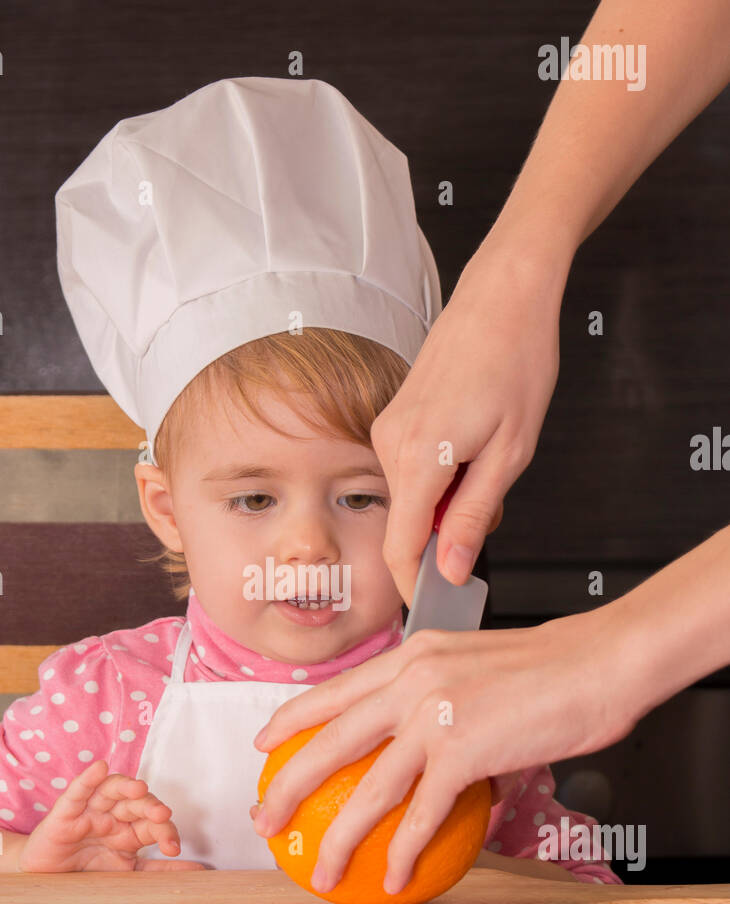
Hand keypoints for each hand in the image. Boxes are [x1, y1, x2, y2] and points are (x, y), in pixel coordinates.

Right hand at [19, 758, 191, 871]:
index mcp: (129, 831)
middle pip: (136, 804)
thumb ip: (161, 871)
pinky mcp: (65, 813)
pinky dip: (88, 779)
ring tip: (139, 788)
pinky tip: (100, 768)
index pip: (153, 824)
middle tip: (162, 816)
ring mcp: (90, 812)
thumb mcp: (127, 874)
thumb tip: (201, 872)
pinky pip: (78, 792)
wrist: (47, 883)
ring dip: (125, 787)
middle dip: (150, 807)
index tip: (173, 848)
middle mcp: (112, 816)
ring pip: (111, 791)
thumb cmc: (87, 872)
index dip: (165, 831)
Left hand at [253, 606, 636, 893]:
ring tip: (322, 872)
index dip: (291, 717)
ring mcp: (433, 715)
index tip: (263, 743)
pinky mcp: (463, 750)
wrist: (598, 662)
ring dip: (337, 839)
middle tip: (265, 819)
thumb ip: (446, 705)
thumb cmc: (550, 670)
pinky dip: (405, 852)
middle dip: (285, 785)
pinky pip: (422, 815)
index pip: (335, 689)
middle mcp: (411, 681)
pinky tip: (394, 879)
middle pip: (327, 741)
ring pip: (366, 788)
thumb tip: (440, 761)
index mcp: (410, 656)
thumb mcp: (478, 671)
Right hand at [371, 237, 562, 601]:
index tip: (439, 607)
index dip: (417, 586)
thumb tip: (452, 570)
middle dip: (447, 537)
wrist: (503, 296)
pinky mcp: (395, 420)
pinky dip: (443, 478)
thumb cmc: (515, 362)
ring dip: (449, 503)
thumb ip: (474, 518)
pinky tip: (476, 450)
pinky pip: (412, 470)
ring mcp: (388, 430)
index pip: (401, 548)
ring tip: (493, 467)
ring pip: (412, 497)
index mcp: (416, 459)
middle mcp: (389, 445)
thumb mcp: (509, 453)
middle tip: (495, 516)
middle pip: (407, 524)